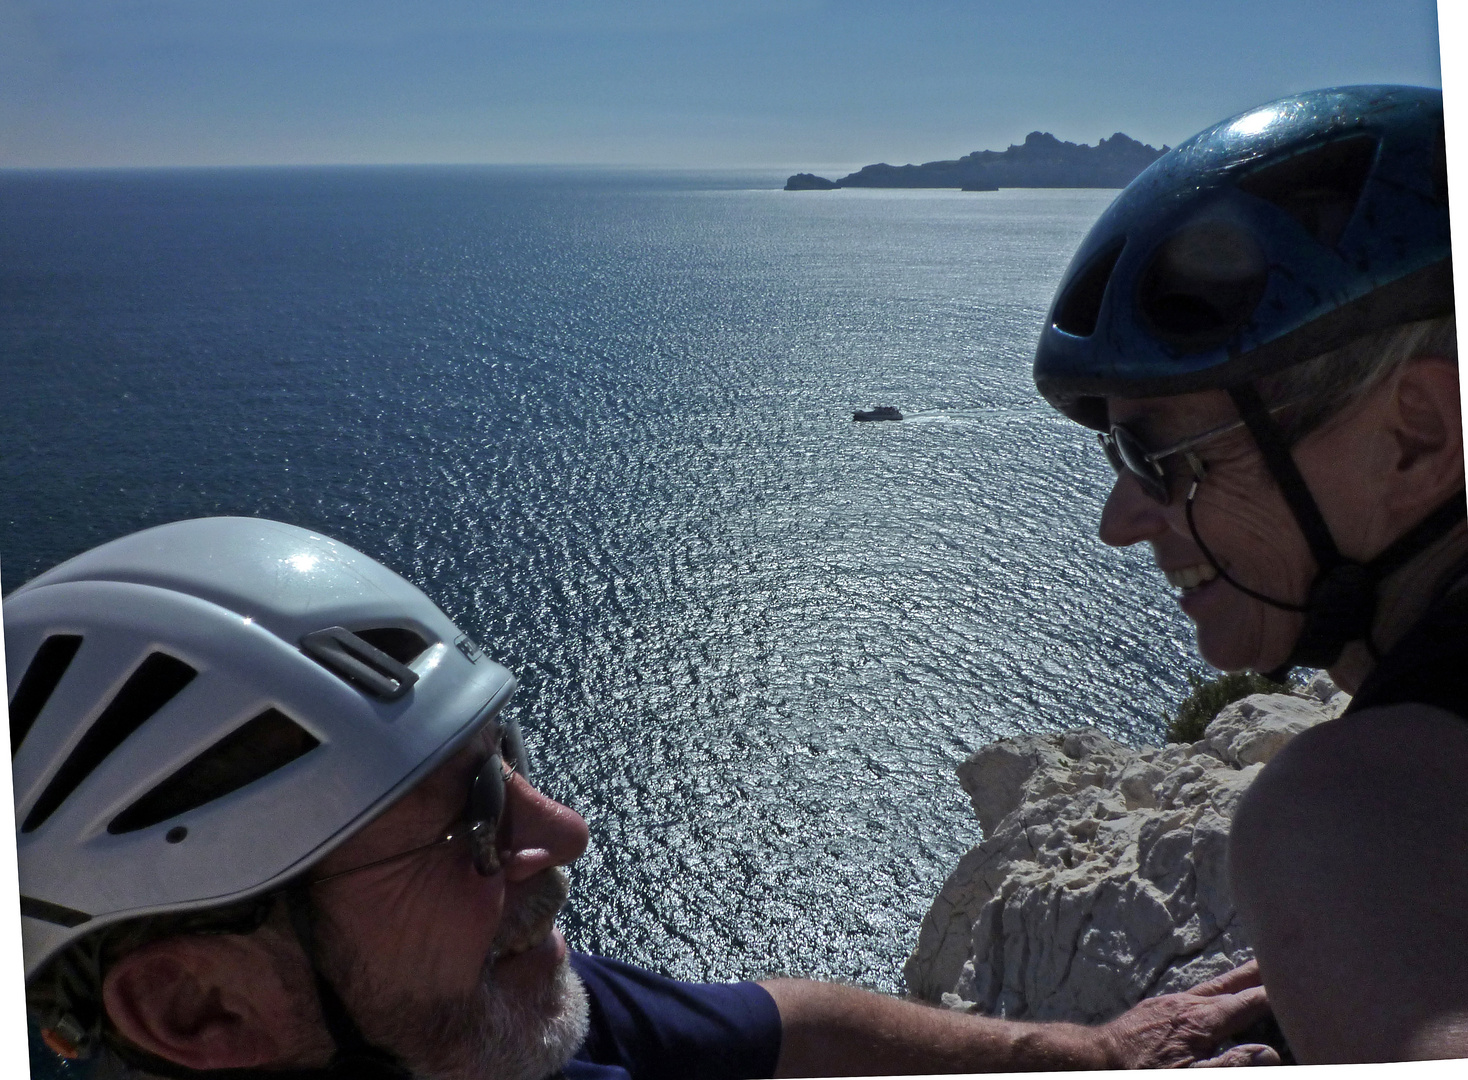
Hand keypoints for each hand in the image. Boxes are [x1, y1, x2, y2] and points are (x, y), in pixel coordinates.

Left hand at [1097, 962, 1276, 1067]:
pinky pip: (1193, 994)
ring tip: (1254, 973)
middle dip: (1257, 973)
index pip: (1248, 1003)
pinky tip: (1214, 996)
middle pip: (1231, 984)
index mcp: (1201, 1021)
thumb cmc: (1143, 1071)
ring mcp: (1170, 1003)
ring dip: (1235, 980)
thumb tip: (1271, 1054)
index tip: (1300, 983)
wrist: (1095, 1059)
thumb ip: (1232, 1066)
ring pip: (1211, 987)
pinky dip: (1213, 990)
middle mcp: (1187, 1004)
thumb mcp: (1191, 1076)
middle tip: (1281, 957)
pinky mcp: (1156, 1007)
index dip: (1275, 994)